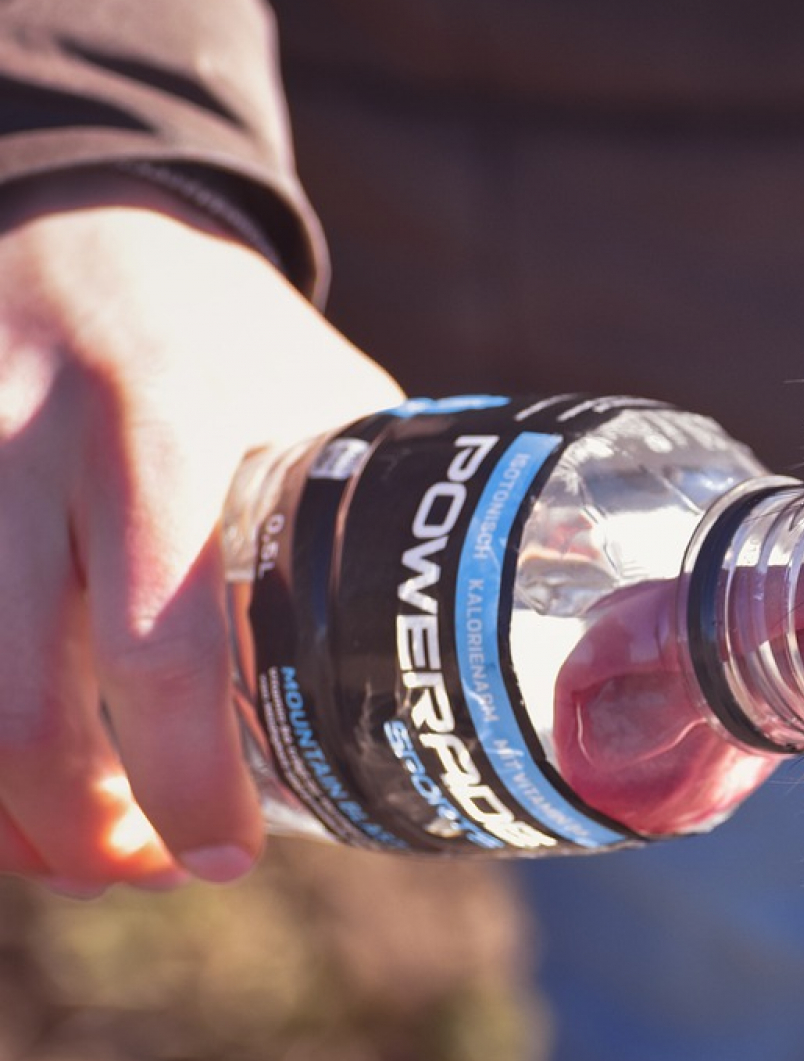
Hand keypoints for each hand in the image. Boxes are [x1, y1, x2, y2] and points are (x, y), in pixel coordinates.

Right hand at [0, 170, 401, 893]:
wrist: (83, 219)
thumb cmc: (227, 330)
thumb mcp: (319, 394)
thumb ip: (369, 511)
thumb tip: (466, 644)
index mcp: (164, 430)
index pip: (161, 646)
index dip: (184, 777)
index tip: (226, 856)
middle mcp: (32, 452)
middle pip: (18, 702)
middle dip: (76, 829)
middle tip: (147, 874)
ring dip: (6, 809)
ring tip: (77, 852)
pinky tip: (16, 780)